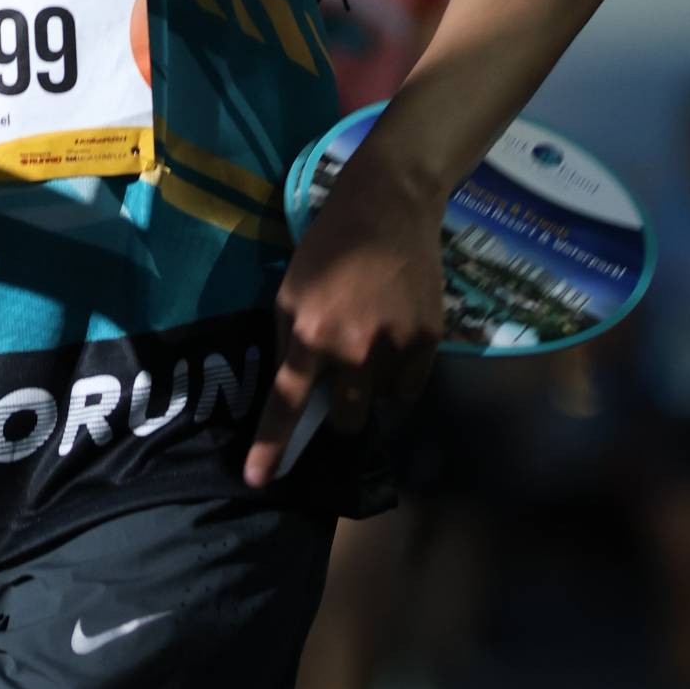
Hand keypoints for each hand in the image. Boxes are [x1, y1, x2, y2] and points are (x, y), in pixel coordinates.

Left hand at [245, 182, 442, 488]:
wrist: (389, 207)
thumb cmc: (328, 247)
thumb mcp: (290, 291)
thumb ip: (290, 345)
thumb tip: (296, 393)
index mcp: (311, 336)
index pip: (287, 405)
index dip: (271, 447)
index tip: (259, 481)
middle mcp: (354, 351)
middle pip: (347, 421)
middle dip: (340, 413)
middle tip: (340, 380)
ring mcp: (397, 348)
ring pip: (380, 405)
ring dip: (370, 392)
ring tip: (370, 349)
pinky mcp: (430, 341)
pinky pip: (410, 388)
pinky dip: (399, 378)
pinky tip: (393, 343)